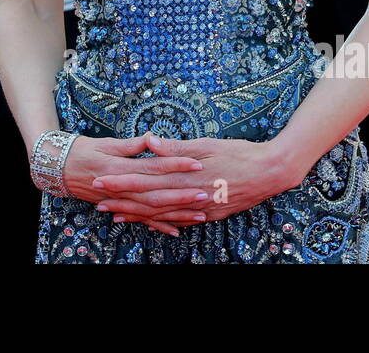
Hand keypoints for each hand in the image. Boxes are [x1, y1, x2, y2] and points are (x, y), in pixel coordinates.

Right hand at [60, 132, 207, 236]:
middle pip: (156, 192)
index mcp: (121, 166)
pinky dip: (159, 226)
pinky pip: (142, 220)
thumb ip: (133, 144)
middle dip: (182, 194)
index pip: (153, 166)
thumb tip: (153, 137)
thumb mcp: (108, 143)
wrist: (60, 168)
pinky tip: (177, 231)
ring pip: (152, 210)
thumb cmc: (86, 151)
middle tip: (205, 192)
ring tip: (199, 214)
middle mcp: (122, 187)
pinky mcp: (119, 208)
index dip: (175, 165)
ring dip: (176, 213)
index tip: (196, 163)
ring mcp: (121, 200)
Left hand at [90, 132, 296, 229]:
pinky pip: (181, 221)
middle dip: (122, 201)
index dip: (121, 181)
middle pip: (149, 200)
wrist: (270, 173)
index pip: (146, 180)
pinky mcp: (210, 214)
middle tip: (98, 201)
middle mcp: (190, 196)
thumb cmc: (239, 153)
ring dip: (137, 215)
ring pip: (162, 214)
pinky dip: (163, 223)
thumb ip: (177, 147)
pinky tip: (151, 223)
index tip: (100, 181)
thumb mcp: (207, 144)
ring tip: (116, 215)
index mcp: (186, 176)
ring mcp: (200, 208)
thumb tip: (150, 143)